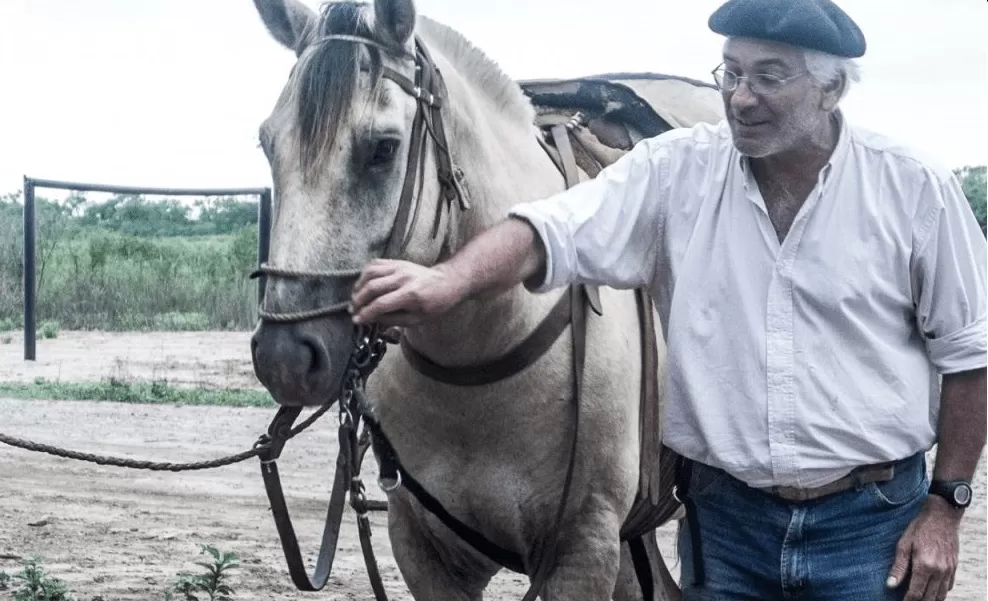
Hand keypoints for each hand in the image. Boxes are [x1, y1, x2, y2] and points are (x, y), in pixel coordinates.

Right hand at [349, 259, 467, 326]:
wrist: (447, 283)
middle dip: (358, 301)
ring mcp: (399, 267)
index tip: (357, 320)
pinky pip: (375, 264)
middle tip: (352, 310)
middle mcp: (403, 278)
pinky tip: (362, 285)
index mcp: (410, 294)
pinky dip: (364, 274)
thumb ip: (392, 319)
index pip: (381, 304)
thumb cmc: (434, 305)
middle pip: (372, 287)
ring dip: (358, 286)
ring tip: (355, 298)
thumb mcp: (417, 319)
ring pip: (370, 273)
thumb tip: (371, 319)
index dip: (366, 313)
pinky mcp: (397, 262)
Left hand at [886, 497, 961, 600]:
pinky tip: (931, 589)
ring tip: (919, 597)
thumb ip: (898, 567)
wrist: (942, 516)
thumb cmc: (919, 528)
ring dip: (930, 599)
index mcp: (924, 565)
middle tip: (909, 600)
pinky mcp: (954, 567)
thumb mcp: (903, 544)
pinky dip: (940, 591)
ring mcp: (949, 570)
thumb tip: (890, 585)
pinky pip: (949, 586)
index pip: (916, 593)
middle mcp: (939, 571)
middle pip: (930, 598)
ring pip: (941, 595)